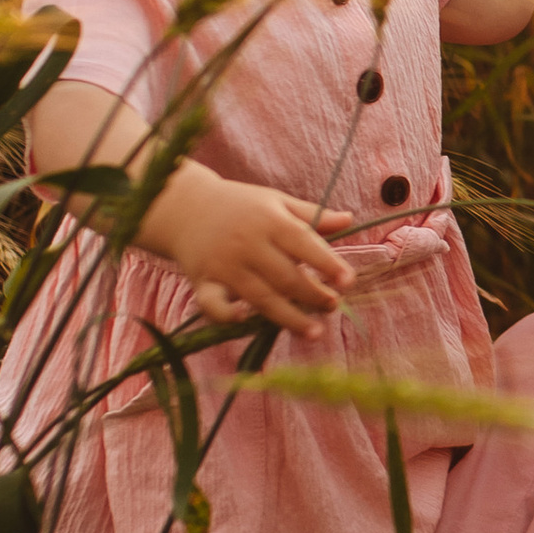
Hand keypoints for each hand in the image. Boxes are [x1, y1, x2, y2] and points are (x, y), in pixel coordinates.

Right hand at [157, 165, 355, 330]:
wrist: (184, 207)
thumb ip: (311, 214)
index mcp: (270, 221)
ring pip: (260, 297)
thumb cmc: (240, 205)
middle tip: (333, 306)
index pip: (303, 243)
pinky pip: (214, 304)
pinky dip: (227, 315)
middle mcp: (248, 244)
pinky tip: (246, 321)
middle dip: (313, 295)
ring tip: (314, 332)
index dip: (327, 263)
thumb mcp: (275, 201)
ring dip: (289, 317)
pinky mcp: (204, 282)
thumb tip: (349, 220)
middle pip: (286, 276)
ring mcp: (225, 265)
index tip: (348, 281)